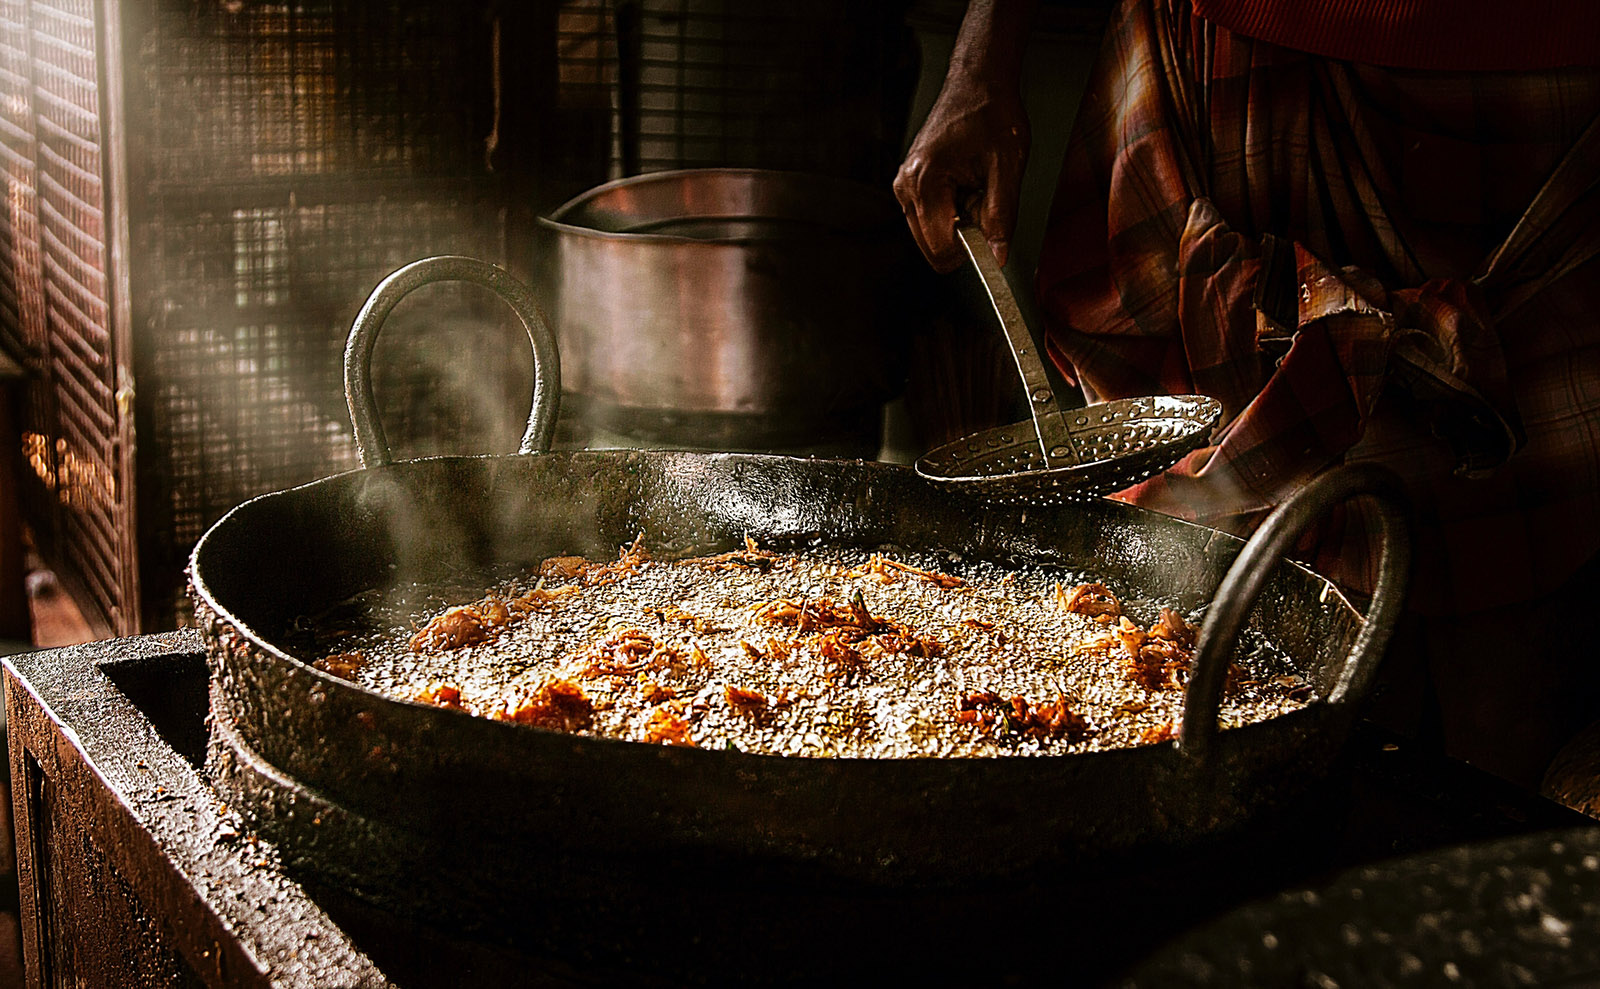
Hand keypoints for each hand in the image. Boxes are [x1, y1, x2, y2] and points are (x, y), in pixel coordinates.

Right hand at [894, 75, 1029, 272]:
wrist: (977, 82)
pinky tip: (965, 185)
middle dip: (964, 236)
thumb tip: (997, 256)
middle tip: (984, 199)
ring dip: (958, 224)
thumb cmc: (990, 113)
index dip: (971, 251)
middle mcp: (906, 186)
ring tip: (975, 187)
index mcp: (926, 181)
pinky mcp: (909, 184)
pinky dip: (951, 212)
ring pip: (931, 235)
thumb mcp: (1007, 167)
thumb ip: (1001, 216)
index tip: (992, 237)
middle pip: (932, 246)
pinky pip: (929, 218)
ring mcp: (904, 186)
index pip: (941, 247)